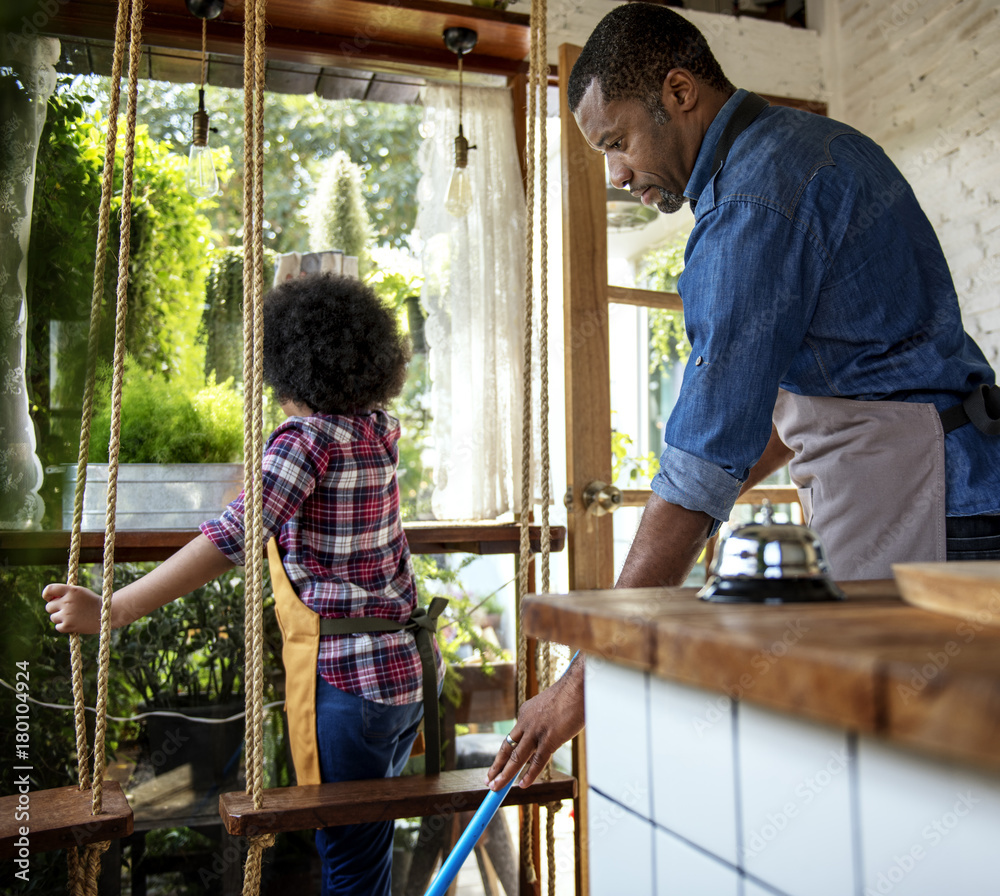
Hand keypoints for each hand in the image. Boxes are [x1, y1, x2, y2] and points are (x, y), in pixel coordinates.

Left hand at [43, 583, 104, 633]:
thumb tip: (49, 600)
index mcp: (71, 591)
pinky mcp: (68, 625)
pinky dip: (64, 626)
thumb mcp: (80, 592)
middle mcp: (67, 602)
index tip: (50, 598)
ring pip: (53, 617)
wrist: (107, 614)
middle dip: (56, 609)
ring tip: (73, 616)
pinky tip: (74, 623)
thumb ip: (65, 594)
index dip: (47, 594)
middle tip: (67, 610)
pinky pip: (57, 627)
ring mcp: (67, 614)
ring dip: (60, 618)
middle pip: (49, 607)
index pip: (49, 589)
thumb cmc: (92, 602)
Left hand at [486, 657, 584, 790]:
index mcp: (525, 712)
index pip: (513, 738)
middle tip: (488, 780)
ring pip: (516, 758)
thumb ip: (542, 724)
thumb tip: (544, 741)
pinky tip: (522, 784)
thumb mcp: (549, 709)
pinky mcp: (549, 739)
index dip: (504, 754)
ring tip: (496, 787)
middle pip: (507, 748)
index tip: (497, 765)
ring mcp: (536, 731)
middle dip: (496, 766)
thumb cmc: (570, 696)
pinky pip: (537, 761)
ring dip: (505, 774)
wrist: (578, 686)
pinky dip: (529, 775)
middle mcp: (526, 722)